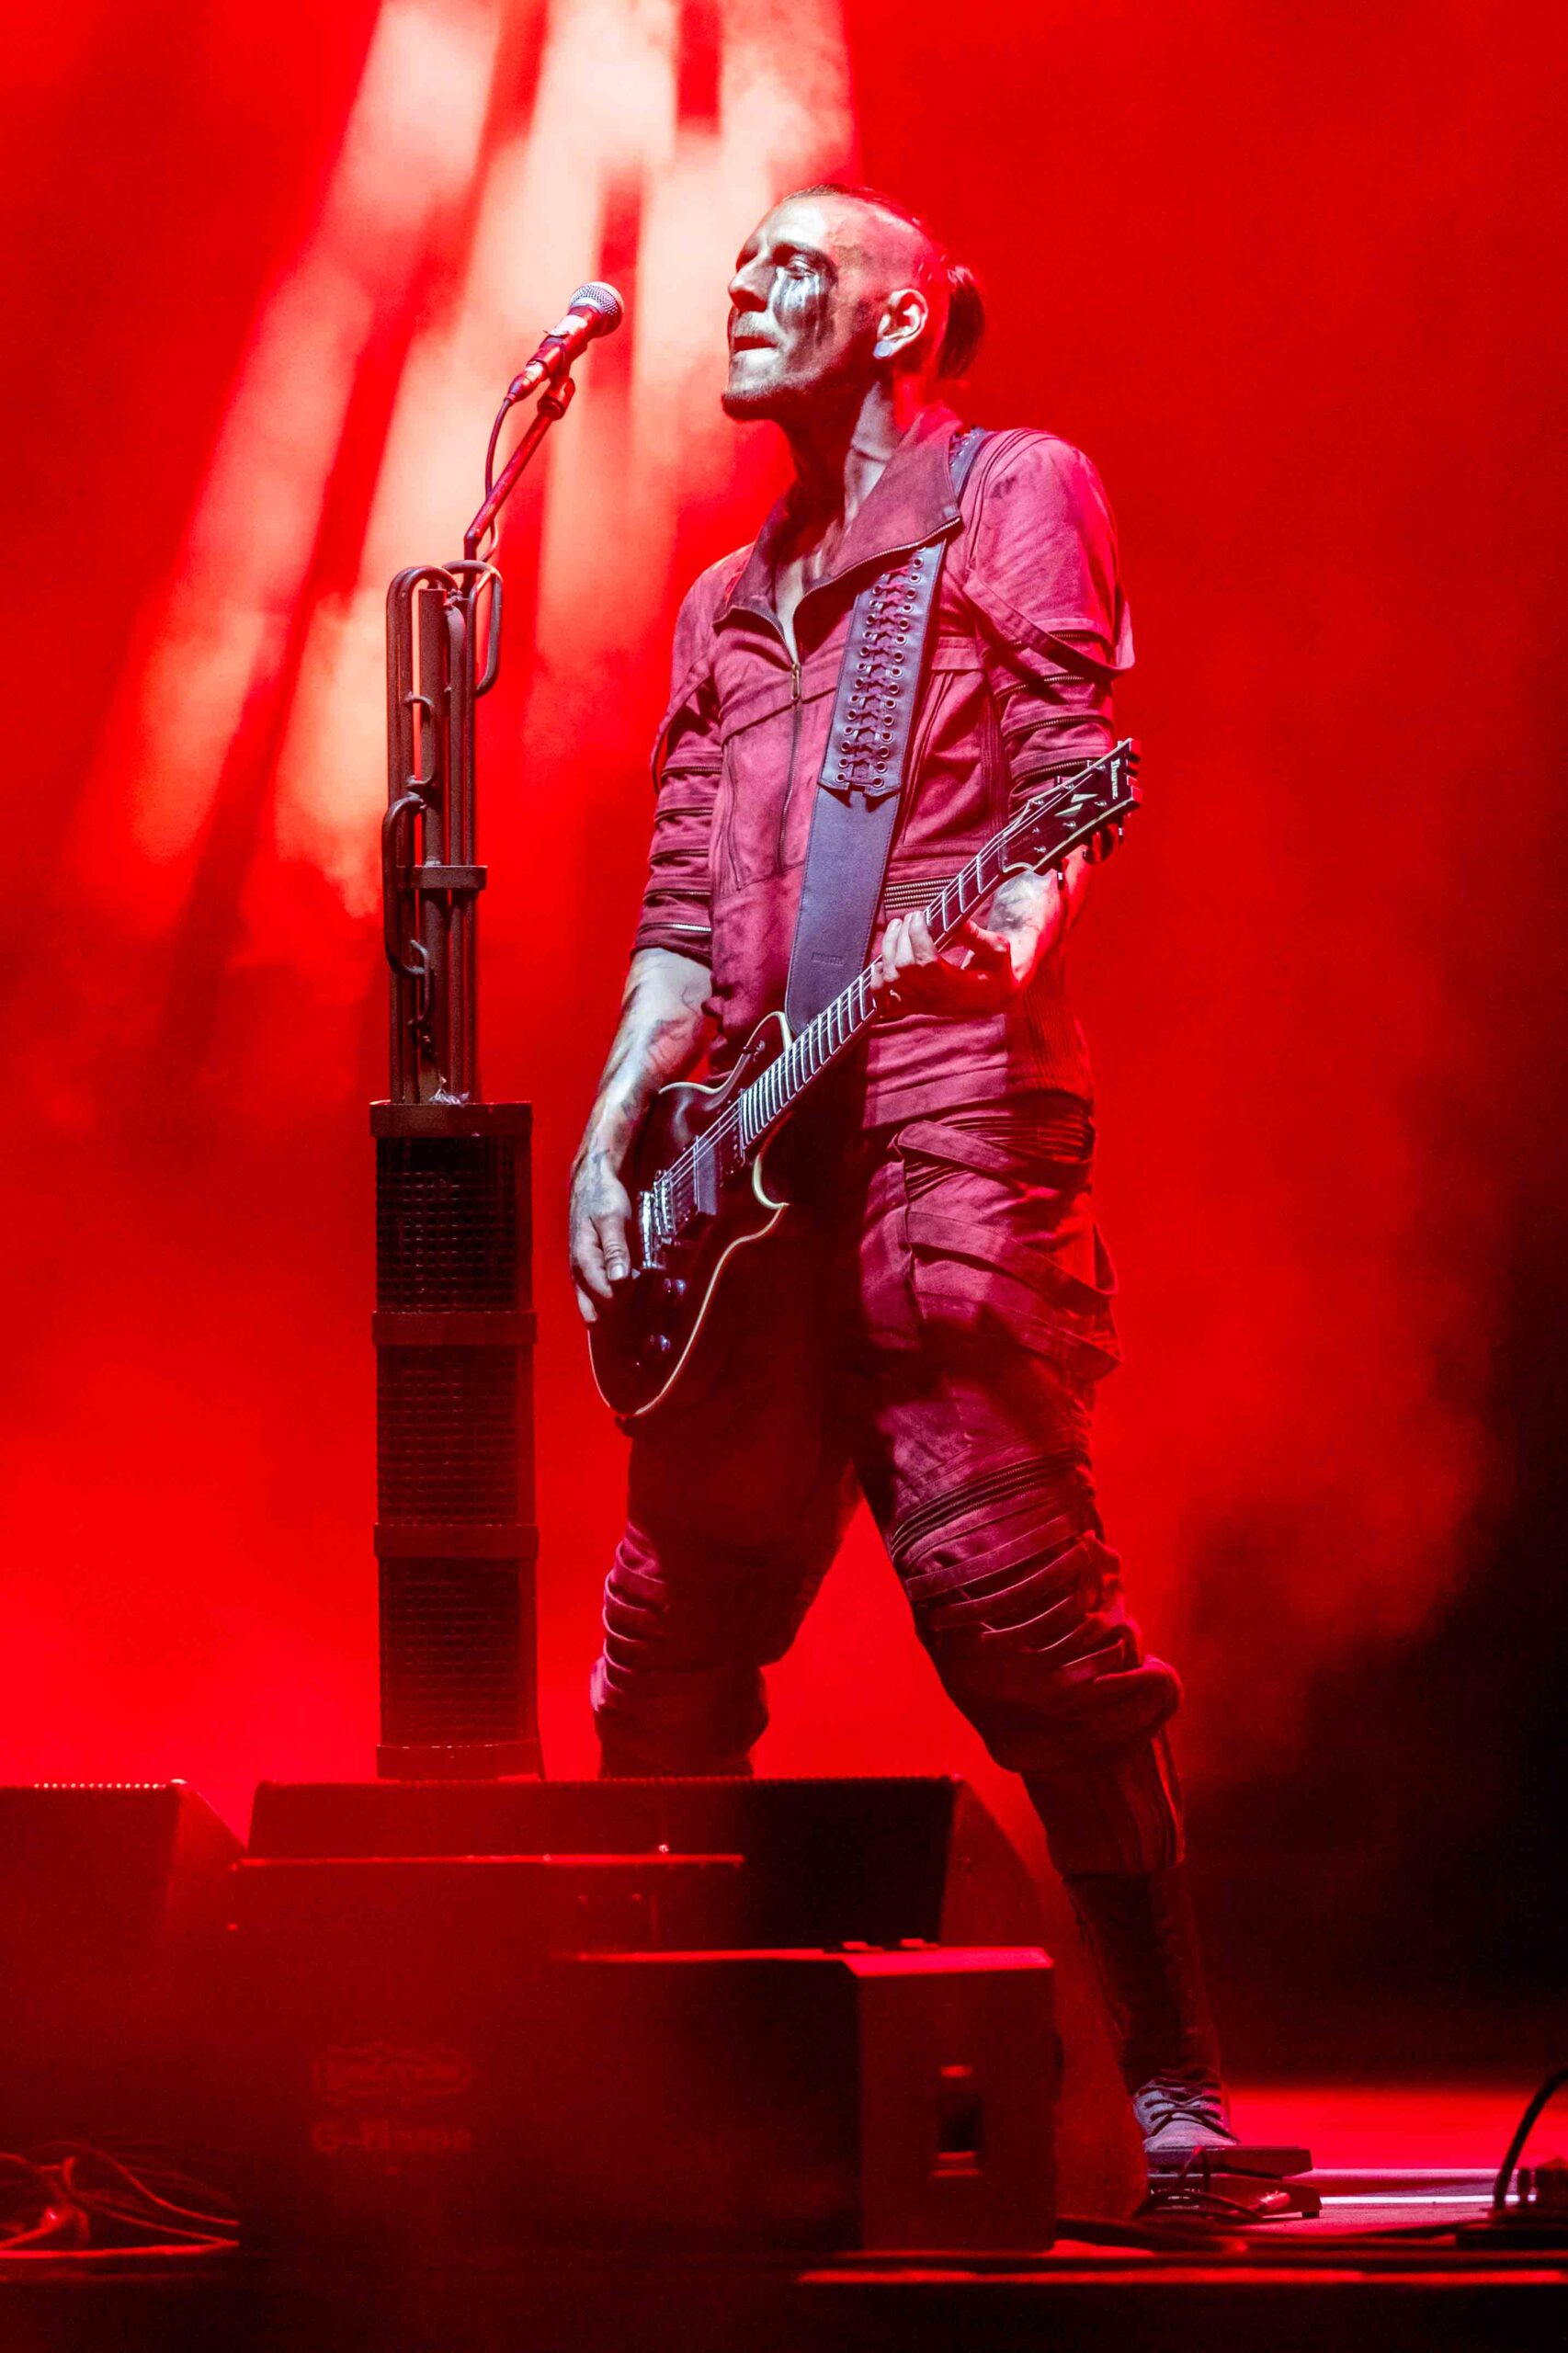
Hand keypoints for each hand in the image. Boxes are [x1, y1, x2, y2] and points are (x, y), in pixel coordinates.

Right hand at [569, 1144, 633, 1323]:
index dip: (628, 1296)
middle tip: (646, 1295)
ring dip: (619, 1306)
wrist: (591, 1183)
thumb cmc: (602, 1199)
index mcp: (583, 1261)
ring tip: (641, 1297)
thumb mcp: (612, 1219)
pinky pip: (599, 1296)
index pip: (605, 1296)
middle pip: (600, 1308)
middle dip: (623, 1307)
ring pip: (597, 1307)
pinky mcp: (590, 1271)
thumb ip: (616, 1250)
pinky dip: (615, 1299)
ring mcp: (582, 1274)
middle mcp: (579, 1273)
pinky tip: (632, 1293)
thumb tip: (620, 1281)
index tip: (645, 1285)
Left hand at [872, 908, 1029, 1018]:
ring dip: (887, 949)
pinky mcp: (913, 1007)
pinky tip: (881, 961)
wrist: (993, 997)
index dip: (917, 937)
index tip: (920, 916)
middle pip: (903, 969)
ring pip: (889, 981)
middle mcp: (936, 1000)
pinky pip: (883, 1002)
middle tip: (910, 917)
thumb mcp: (999, 950)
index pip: (925, 964)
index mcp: (958, 988)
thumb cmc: (997, 970)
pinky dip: (876, 982)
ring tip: (897, 927)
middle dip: (901, 937)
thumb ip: (978, 937)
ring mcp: (922, 1005)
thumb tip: (958, 921)